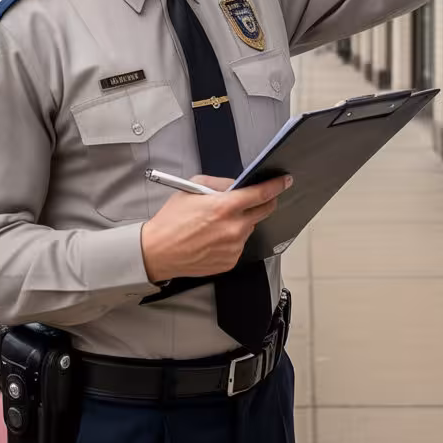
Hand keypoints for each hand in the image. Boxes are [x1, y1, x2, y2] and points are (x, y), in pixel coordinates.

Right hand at [140, 174, 292, 282]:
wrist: (157, 251)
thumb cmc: (171, 220)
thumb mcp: (192, 189)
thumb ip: (219, 183)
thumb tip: (237, 184)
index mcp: (224, 207)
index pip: (261, 194)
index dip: (276, 185)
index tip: (284, 181)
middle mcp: (233, 228)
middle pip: (264, 211)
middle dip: (265, 202)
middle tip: (257, 198)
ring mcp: (233, 247)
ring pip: (249, 228)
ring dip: (241, 222)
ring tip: (216, 223)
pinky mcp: (230, 261)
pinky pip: (239, 245)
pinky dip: (232, 238)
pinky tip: (213, 237)